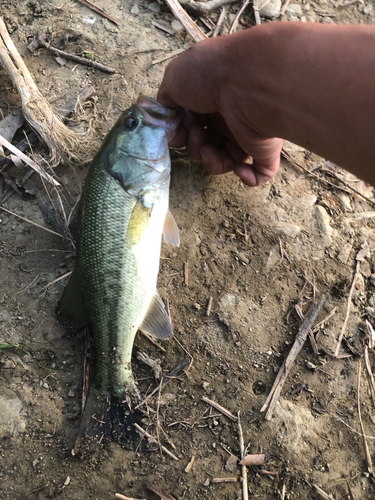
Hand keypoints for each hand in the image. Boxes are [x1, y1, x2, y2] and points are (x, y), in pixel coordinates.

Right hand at [157, 37, 282, 186]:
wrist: (246, 83)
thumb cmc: (209, 75)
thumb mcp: (174, 78)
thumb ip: (166, 99)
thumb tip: (168, 118)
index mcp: (211, 98)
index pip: (193, 124)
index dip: (181, 133)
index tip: (176, 134)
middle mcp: (229, 115)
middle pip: (206, 143)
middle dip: (193, 145)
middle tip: (195, 135)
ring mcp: (247, 133)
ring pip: (225, 160)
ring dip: (210, 161)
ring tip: (208, 149)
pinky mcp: (264, 149)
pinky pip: (259, 173)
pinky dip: (248, 177)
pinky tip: (240, 168)